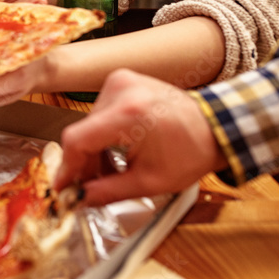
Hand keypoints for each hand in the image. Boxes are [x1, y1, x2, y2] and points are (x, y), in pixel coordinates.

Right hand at [54, 69, 226, 205]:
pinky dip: (103, 134)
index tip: (63, 186)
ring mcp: (120, 81)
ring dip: (94, 149)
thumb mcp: (150, 181)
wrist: (215, 126)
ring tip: (111, 170)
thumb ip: (108, 192)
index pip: (77, 139)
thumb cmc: (191, 151)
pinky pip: (99, 112)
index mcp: (128, 114)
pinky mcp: (122, 80)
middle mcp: (121, 90)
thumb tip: (80, 198)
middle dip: (85, 163)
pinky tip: (116, 150)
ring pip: (89, 124)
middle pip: (82, 132)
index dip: (67, 167)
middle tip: (89, 186)